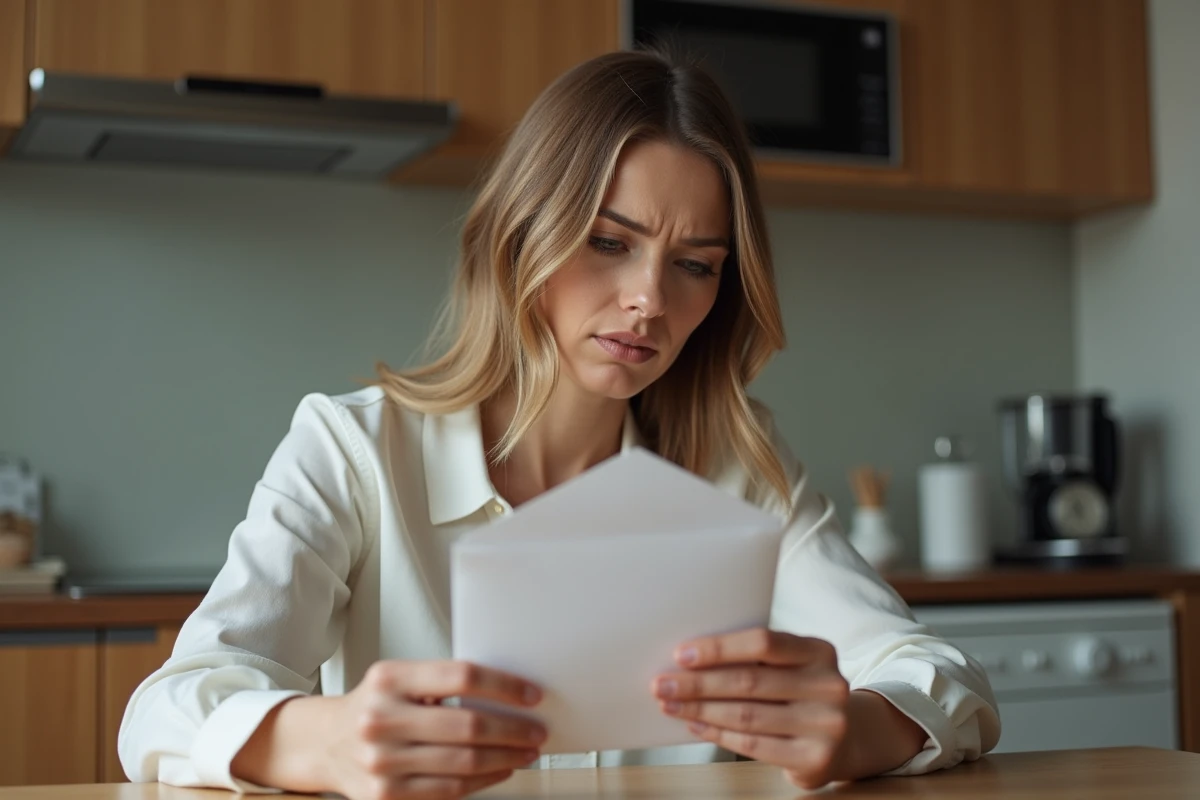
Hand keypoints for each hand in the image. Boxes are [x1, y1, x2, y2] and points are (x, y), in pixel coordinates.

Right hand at [324, 660, 546, 799]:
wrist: (326, 742)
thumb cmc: (374, 705)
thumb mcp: (399, 679)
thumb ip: (442, 683)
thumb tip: (508, 696)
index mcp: (389, 679)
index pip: (461, 676)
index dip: (504, 686)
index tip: (532, 695)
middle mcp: (381, 718)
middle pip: (467, 724)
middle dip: (513, 730)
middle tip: (537, 731)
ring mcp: (382, 761)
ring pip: (463, 762)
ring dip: (506, 758)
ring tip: (525, 751)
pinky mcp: (386, 795)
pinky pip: (449, 790)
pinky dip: (483, 781)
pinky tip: (500, 770)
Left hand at [653, 628, 850, 789]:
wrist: (844, 738)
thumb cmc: (800, 692)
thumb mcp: (791, 664)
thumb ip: (755, 658)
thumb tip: (688, 658)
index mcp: (820, 651)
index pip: (763, 642)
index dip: (719, 648)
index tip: (681, 654)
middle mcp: (828, 686)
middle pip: (749, 681)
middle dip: (698, 683)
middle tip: (662, 683)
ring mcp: (826, 725)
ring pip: (746, 715)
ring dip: (699, 709)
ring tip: (670, 704)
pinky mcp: (814, 758)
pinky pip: (753, 744)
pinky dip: (717, 733)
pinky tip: (694, 724)